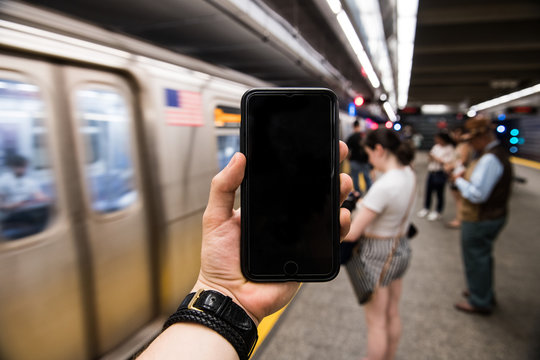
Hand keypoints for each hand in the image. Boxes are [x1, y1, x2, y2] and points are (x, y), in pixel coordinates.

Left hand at [194, 141, 352, 324]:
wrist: (229, 296)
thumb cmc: (219, 260)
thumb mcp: (215, 218)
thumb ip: (223, 187)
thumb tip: (238, 157)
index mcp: (266, 207)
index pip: (287, 180)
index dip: (302, 163)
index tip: (313, 144)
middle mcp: (285, 219)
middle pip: (312, 192)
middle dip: (327, 173)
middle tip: (335, 156)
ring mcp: (299, 236)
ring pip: (325, 212)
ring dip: (339, 195)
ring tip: (342, 183)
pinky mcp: (309, 255)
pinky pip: (329, 239)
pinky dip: (339, 227)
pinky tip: (339, 216)